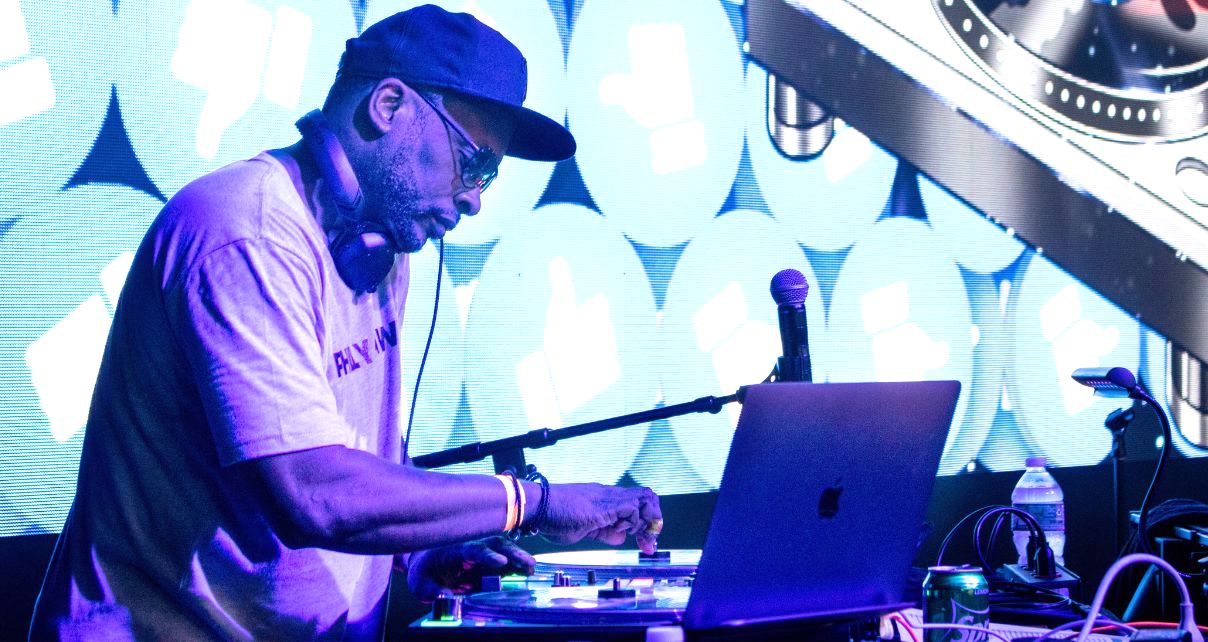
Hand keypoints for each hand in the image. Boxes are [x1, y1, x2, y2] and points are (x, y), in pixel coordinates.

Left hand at [405, 537, 534, 600]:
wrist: (426, 560)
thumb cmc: (424, 571)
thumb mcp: (421, 584)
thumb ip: (433, 590)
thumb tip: (447, 598)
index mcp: (454, 549)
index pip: (473, 549)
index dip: (487, 555)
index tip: (500, 562)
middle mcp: (472, 545)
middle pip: (496, 544)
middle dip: (513, 553)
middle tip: (529, 564)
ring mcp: (482, 551)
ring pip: (504, 549)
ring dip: (519, 558)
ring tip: (532, 569)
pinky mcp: (489, 559)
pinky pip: (506, 559)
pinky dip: (517, 564)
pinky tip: (528, 572)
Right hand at [539, 483, 662, 553]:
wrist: (538, 507)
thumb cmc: (553, 518)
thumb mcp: (585, 530)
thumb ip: (604, 532)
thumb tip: (622, 536)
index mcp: (605, 499)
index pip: (637, 503)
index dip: (646, 523)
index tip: (645, 542)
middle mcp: (610, 494)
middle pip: (647, 496)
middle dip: (654, 519)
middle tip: (649, 541)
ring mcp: (608, 497)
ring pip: (645, 498)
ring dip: (649, 520)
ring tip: (641, 538)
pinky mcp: (605, 505)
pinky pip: (632, 507)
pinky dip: (634, 522)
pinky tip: (623, 531)